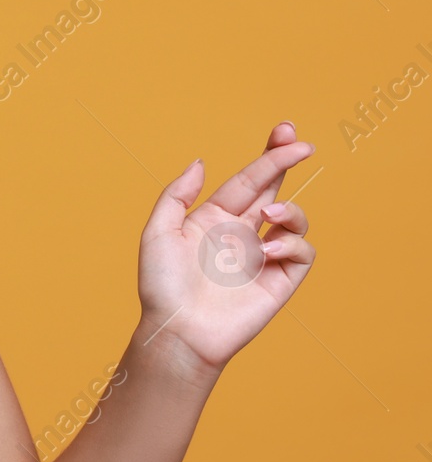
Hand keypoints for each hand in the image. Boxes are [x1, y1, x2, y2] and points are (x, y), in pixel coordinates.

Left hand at [135, 121, 315, 379]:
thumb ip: (177, 194)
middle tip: (300, 144)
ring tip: (270, 214)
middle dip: (288, 162)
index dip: (268, 154)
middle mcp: (243, 232)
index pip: (248, 178)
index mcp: (216, 217)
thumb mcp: (158, 231)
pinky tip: (269, 249)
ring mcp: (263, 255)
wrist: (176, 330)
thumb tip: (201, 161)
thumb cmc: (161, 285)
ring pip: (295, 219)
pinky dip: (292, 243)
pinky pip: (302, 253)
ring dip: (291, 209)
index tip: (285, 131)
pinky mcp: (279, 281)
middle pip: (275, 188)